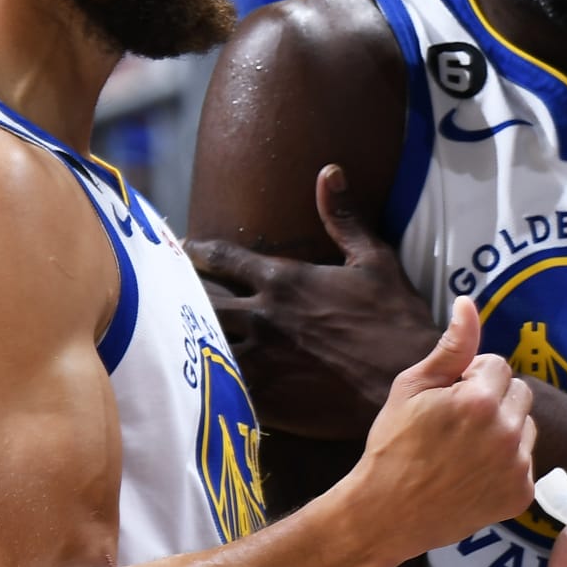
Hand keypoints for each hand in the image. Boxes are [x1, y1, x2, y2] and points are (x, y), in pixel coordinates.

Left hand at [187, 165, 440, 438]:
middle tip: (162, 289)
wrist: (405, 379)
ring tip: (168, 332)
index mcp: (282, 279)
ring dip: (185, 334)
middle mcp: (261, 316)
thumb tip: (329, 171)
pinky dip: (206, 376)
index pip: (222, 257)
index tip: (179, 247)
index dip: (196, 251)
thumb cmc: (394, 318)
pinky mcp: (264, 396)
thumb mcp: (374, 259)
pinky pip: (220, 383)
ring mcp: (259, 358)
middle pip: (200, 299)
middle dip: (180, 292)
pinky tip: (194, 377)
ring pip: (202, 341)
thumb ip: (343, 217)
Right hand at [354, 295, 536, 556]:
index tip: (447, 400)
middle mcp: (507, 432)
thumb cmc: (393, 446)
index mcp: (481, 400)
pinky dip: (505, 464)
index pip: (498, 365)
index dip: (470, 379)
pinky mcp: (521, 495)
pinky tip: (473, 474)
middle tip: (457, 423)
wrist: (385, 514)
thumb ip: (451, 347)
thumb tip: (468, 304)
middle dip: (493, 399)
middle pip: (519, 392)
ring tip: (465, 450)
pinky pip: (524, 461)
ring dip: (503, 429)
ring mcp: (517, 467)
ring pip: (525, 426)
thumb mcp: (412, 388)